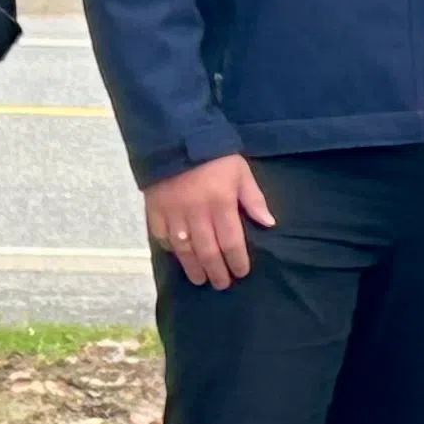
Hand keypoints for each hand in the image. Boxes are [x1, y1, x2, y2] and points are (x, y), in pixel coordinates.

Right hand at [143, 154, 274, 288]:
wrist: (176, 138)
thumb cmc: (215, 157)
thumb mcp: (241, 172)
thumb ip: (253, 199)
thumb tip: (268, 224)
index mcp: (221, 203)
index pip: (231, 241)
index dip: (236, 260)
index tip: (241, 273)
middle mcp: (197, 213)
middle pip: (207, 250)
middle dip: (216, 270)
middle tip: (221, 284)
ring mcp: (173, 214)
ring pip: (184, 249)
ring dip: (193, 267)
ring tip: (200, 279)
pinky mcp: (155, 211)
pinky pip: (161, 237)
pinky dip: (170, 249)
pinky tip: (178, 256)